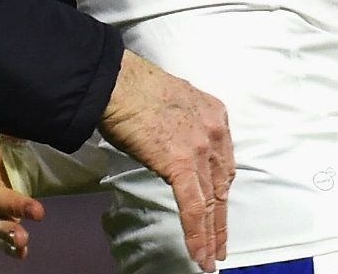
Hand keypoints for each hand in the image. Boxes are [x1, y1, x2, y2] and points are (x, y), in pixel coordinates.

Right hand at [97, 50, 233, 271]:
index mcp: (214, 115)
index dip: (220, 192)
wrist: (115, 82)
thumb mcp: (172, 103)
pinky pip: (193, 207)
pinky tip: (199, 254)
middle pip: (221, 186)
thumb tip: (171, 146)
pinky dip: (197, 234)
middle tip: (221, 246)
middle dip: (221, 220)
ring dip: (211, 235)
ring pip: (210, 202)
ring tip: (210, 258)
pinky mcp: (181, 164)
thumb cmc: (132, 87)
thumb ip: (182, 127)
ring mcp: (199, 149)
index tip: (219, 210)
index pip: (222, 164)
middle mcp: (214, 132)